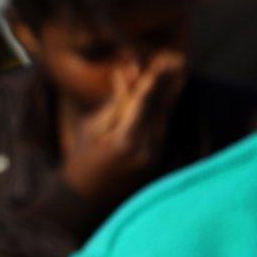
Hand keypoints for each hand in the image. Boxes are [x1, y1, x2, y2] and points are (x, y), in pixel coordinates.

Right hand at [61, 51, 185, 199]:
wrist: (84, 198)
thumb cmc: (79, 160)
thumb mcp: (90, 129)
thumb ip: (112, 104)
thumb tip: (125, 77)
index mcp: (125, 140)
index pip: (143, 102)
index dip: (152, 79)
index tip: (160, 60)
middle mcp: (146, 148)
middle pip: (160, 107)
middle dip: (167, 82)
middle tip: (176, 58)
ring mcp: (153, 155)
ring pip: (163, 117)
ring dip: (167, 93)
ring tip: (175, 69)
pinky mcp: (155, 159)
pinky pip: (160, 128)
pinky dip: (161, 109)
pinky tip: (163, 94)